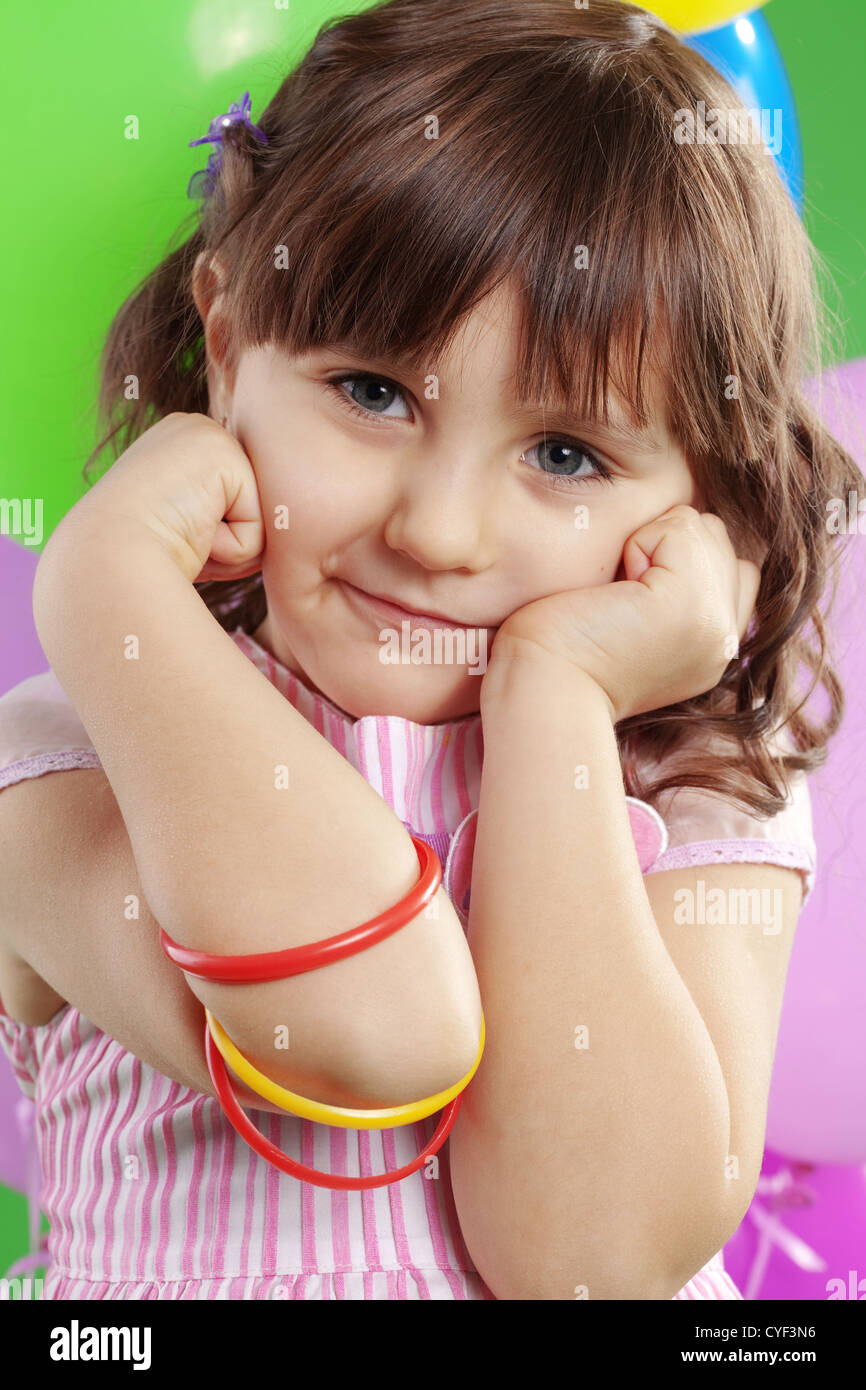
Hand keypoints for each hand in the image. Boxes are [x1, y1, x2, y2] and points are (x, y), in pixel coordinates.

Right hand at [65, 412, 265, 583]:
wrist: (107, 560)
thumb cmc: (139, 560)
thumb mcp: (182, 530)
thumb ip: (217, 523)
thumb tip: (266, 533)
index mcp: (180, 446)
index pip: (235, 506)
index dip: (212, 542)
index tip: (168, 538)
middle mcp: (196, 431)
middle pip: (254, 509)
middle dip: (225, 546)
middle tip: (175, 539)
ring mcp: (209, 435)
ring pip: (260, 520)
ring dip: (229, 550)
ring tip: (183, 537)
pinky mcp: (223, 454)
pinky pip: (259, 528)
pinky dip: (232, 548)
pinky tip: (193, 533)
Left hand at [489, 505, 762, 722]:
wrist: (542, 690)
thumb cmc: (564, 652)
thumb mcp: (636, 624)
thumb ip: (675, 590)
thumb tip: (683, 534)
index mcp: (714, 649)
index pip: (735, 570)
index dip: (679, 561)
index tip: (631, 604)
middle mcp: (724, 640)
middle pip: (719, 541)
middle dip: (668, 548)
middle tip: (621, 601)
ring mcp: (714, 623)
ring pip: (705, 529)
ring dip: (655, 544)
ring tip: (620, 595)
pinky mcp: (688, 603)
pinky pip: (681, 526)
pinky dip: (638, 543)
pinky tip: (615, 590)